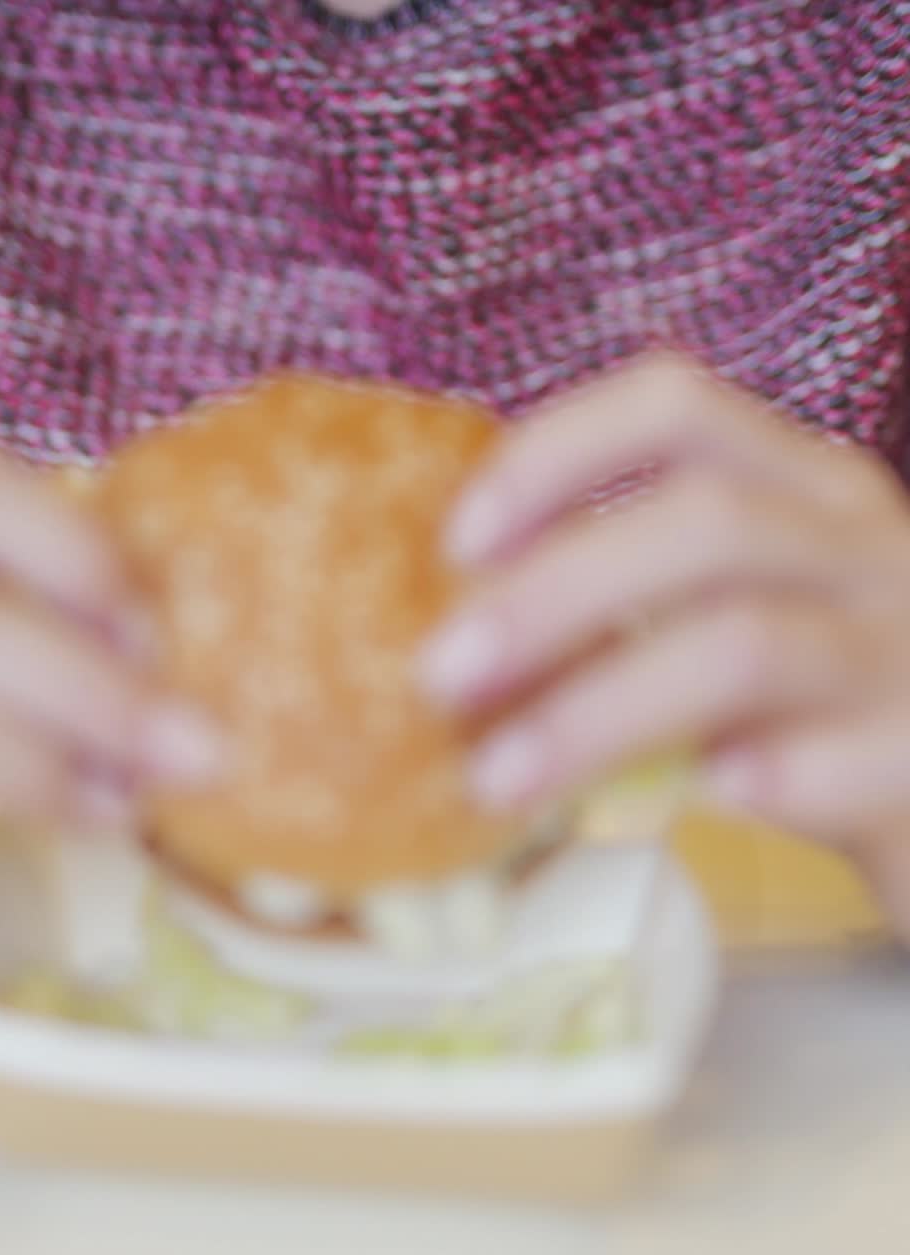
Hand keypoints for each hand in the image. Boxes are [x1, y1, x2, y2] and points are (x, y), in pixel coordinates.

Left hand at [419, 353, 909, 939]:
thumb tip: (452, 620)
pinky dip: (759, 778)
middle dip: (552, 594)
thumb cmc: (809, 697)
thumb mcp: (726, 610)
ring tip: (499, 778)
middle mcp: (861, 545)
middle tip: (440, 676)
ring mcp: (908, 649)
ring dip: (599, 710)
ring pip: (745, 644)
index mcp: (797, 485)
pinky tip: (698, 799)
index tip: (457, 541)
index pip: (674, 406)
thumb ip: (624, 594)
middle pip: (703, 522)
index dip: (556, 456)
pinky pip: (848, 761)